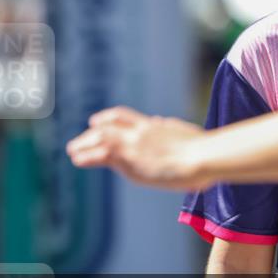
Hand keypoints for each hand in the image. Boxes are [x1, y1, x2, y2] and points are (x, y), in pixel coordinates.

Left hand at [66, 106, 211, 190]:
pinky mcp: (130, 158)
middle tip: (81, 140)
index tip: (98, 122)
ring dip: (84, 143)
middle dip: (93, 132)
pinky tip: (77, 160)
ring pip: (100, 137)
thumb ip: (171, 128)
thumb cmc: (204, 150)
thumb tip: (162, 122)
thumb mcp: (186, 133)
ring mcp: (134, 143)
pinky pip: (101, 154)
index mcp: (154, 126)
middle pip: (109, 124)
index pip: (124, 117)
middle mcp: (140, 131)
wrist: (203, 157)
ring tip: (72, 151)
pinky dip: (87, 156)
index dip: (109, 118)